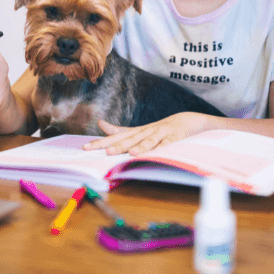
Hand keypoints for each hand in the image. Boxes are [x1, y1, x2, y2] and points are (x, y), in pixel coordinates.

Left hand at [82, 112, 213, 154]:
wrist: (188, 121)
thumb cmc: (161, 128)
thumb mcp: (139, 130)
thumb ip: (120, 130)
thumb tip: (100, 123)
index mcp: (137, 132)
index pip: (115, 137)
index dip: (101, 142)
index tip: (85, 148)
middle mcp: (146, 131)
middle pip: (129, 139)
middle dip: (115, 145)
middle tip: (102, 151)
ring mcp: (160, 134)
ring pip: (146, 141)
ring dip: (136, 146)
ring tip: (124, 152)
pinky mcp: (174, 138)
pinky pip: (165, 145)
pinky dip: (158, 148)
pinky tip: (150, 152)